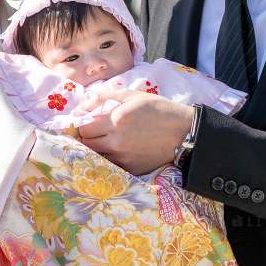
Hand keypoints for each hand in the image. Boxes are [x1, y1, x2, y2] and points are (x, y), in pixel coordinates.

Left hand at [76, 91, 194, 174]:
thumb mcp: (133, 96)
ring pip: (96, 156)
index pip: (84, 128)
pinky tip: (120, 150)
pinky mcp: (131, 169)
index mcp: (115, 120)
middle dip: (88, 137)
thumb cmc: (159, 110)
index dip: (83, 124)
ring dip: (98, 149)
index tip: (88, 122)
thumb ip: (105, 96)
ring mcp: (123, 158)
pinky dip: (111, 158)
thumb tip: (83, 103)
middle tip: (96, 131)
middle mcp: (116, 142)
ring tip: (107, 141)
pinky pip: (111, 165)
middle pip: (87, 144)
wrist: (183, 132)